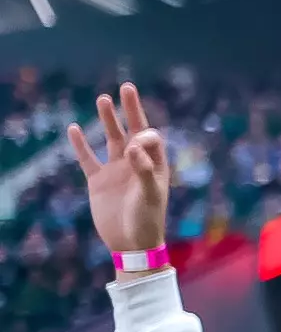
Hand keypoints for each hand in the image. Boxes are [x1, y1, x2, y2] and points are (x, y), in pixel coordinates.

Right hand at [68, 84, 169, 257]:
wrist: (130, 244)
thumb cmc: (147, 220)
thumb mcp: (150, 195)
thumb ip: (143, 169)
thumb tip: (132, 146)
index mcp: (155, 165)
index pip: (151, 138)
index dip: (144, 133)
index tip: (135, 143)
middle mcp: (136, 163)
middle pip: (133, 130)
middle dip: (131, 109)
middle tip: (126, 87)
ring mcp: (116, 170)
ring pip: (111, 139)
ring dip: (108, 120)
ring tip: (103, 99)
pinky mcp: (98, 181)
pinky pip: (87, 158)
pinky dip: (80, 144)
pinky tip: (74, 128)